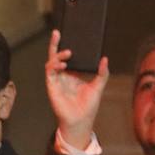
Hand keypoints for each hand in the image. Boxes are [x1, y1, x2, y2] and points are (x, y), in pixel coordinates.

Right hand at [45, 29, 108, 151]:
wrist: (81, 120)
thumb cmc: (88, 106)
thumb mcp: (99, 86)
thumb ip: (102, 73)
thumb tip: (105, 59)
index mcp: (72, 74)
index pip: (67, 57)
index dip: (65, 46)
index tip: (66, 34)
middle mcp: (62, 75)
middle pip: (55, 56)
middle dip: (55, 44)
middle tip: (58, 33)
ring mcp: (56, 80)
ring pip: (51, 63)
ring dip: (57, 56)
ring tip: (67, 53)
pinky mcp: (51, 86)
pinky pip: (49, 73)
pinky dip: (54, 67)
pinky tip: (61, 64)